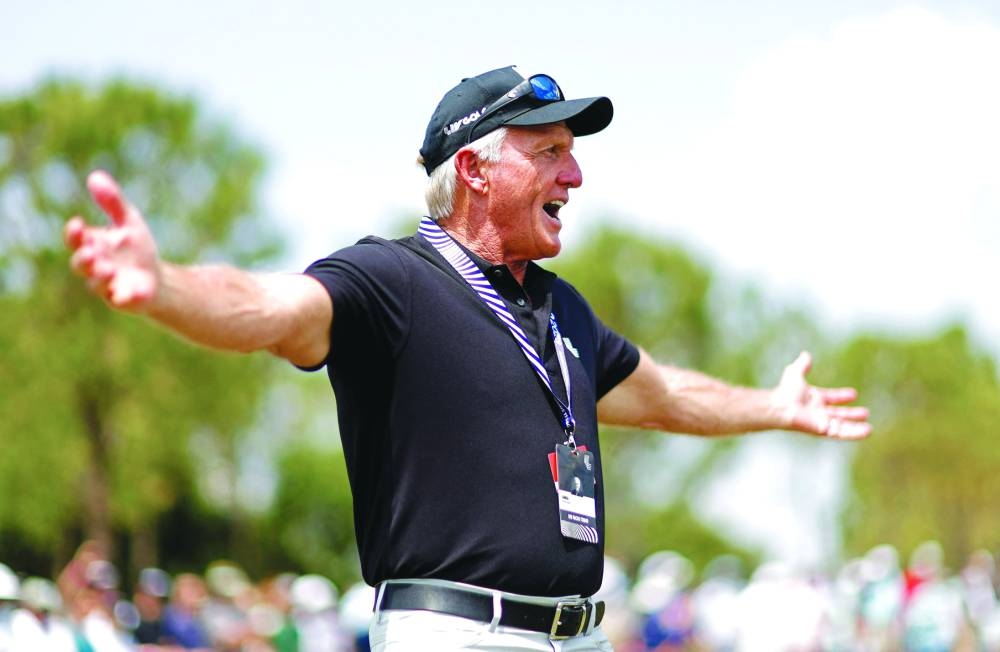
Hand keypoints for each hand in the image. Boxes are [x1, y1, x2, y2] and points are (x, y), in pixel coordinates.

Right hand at [65, 170, 158, 309]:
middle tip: (91, 251)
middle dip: (83, 258)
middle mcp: (95, 267)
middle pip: (80, 265)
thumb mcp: (128, 221)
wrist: (157, 279)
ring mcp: (108, 285)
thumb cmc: (136, 249)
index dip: (74, 234)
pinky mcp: (124, 299)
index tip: (78, 224)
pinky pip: (121, 301)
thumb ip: (113, 202)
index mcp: (92, 246)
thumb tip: (95, 176)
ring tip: (107, 268)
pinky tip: (130, 293)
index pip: (75, 240)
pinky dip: (123, 298)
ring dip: (99, 276)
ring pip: (96, 284)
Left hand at [772, 351, 870, 439]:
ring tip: (869, 429)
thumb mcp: (795, 374)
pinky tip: (866, 431)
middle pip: (838, 415)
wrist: (780, 406)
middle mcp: (817, 412)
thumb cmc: (785, 392)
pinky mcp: (823, 429)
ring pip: (841, 426)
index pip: (830, 399)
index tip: (853, 394)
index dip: (840, 396)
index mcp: (813, 400)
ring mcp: (821, 422)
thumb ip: (802, 365)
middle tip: (866, 413)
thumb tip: (806, 355)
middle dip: (851, 415)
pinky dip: (853, 433)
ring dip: (855, 427)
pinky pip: (841, 433)